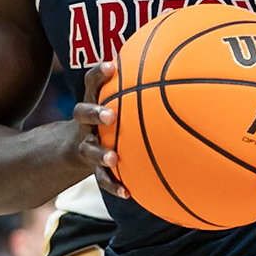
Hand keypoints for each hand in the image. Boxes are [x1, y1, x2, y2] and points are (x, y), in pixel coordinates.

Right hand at [67, 61, 127, 199]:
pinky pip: (101, 178)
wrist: (78, 145)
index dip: (99, 73)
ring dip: (100, 153)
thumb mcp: (116, 99)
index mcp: (93, 101)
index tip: (111, 65)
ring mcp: (87, 144)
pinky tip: (128, 193)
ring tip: (113, 158)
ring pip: (89, 148)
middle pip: (82, 113)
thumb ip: (138, 84)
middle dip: (95, 113)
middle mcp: (85, 122)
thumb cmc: (110, 115)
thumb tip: (177, 61)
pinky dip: (113, 185)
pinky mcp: (92, 166)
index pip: (91, 82)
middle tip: (110, 115)